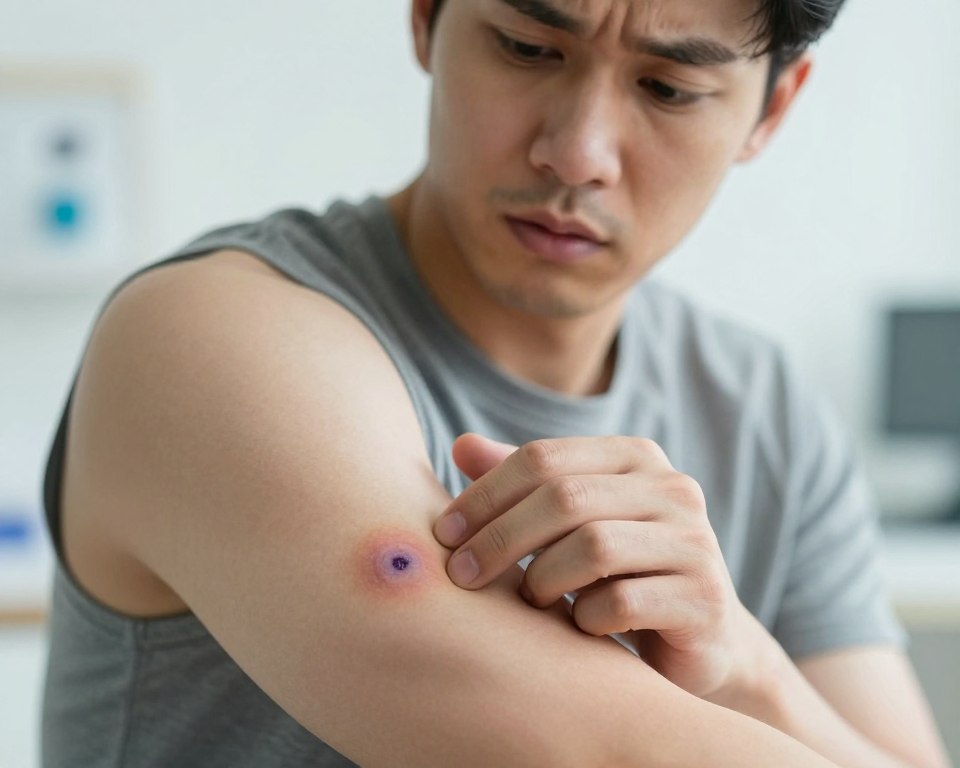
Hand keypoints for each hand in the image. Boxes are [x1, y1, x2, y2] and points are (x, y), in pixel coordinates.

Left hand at [432, 433, 776, 699]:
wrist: (700, 639)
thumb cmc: (618, 571)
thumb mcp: (570, 522)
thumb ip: (523, 482)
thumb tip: (460, 445)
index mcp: (635, 457)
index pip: (543, 457)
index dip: (485, 493)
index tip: (443, 532)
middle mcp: (672, 488)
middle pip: (565, 497)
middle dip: (500, 537)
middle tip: (461, 573)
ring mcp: (694, 541)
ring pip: (594, 547)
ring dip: (542, 580)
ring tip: (528, 602)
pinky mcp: (702, 599)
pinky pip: (623, 603)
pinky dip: (585, 618)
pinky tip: (577, 627)